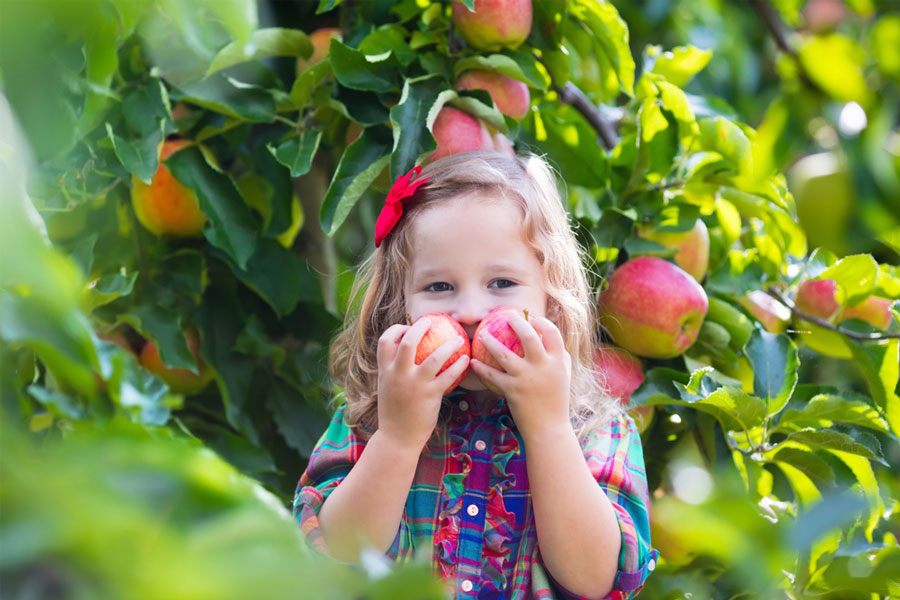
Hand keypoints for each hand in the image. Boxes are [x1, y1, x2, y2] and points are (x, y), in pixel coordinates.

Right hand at [376, 316, 469, 450]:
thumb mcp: (387, 388)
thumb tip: (404, 356)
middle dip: (420, 327)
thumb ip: (393, 372)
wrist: (397, 439)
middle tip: (430, 322)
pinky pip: (448, 376)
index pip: (385, 341)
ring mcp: (415, 384)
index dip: (396, 330)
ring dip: (449, 345)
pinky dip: (459, 366)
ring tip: (458, 339)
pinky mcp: (431, 395)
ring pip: (434, 357)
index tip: (406, 327)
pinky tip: (466, 360)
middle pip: (408, 341)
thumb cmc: (394, 413)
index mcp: (385, 371)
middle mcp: (399, 375)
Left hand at [469, 314, 571, 438]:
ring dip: (491, 342)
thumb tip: (550, 339)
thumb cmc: (556, 401)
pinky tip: (473, 363)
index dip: (541, 322)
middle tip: (507, 316)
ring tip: (482, 334)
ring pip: (504, 354)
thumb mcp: (564, 376)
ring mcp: (527, 378)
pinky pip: (493, 376)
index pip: (552, 333)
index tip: (531, 318)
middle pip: (529, 336)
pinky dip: (481, 369)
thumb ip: (560, 357)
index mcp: (558, 361)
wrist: (549, 429)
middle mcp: (543, 366)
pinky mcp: (512, 390)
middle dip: (516, 322)